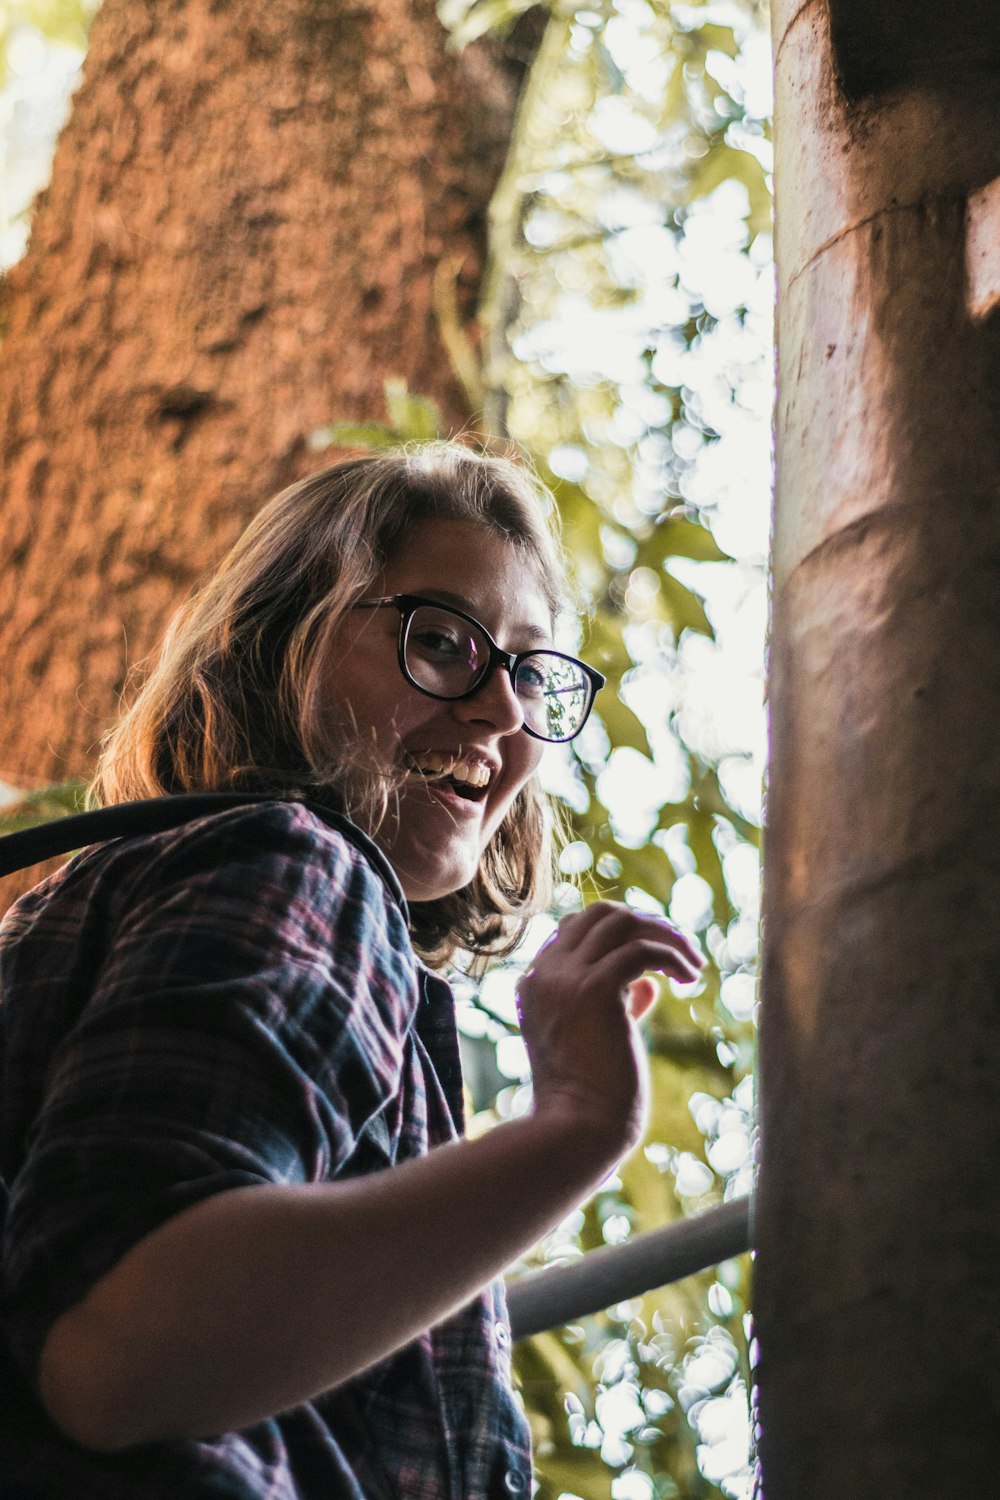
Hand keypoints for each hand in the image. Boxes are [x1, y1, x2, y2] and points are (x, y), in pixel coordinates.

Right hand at [515, 903, 702, 1161]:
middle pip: (599, 913)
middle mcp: (546, 973)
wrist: (577, 1132)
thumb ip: (617, 1006)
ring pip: (620, 921)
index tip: (655, 957)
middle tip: (679, 951)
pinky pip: (642, 949)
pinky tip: (689, 978)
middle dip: (645, 923)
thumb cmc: (590, 1099)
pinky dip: (671, 955)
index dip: (620, 934)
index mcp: (536, 984)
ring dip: (664, 935)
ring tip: (693, 964)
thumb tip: (650, 985)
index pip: (576, 929)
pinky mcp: (595, 990)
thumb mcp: (597, 1040)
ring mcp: (566, 979)